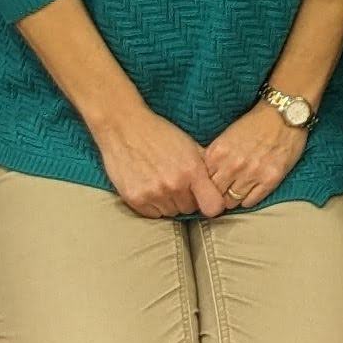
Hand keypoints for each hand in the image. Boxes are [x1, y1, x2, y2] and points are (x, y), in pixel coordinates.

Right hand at [98, 103, 223, 219]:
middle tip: (176, 181)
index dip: (211, 203)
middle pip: (190, 209)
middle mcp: (174, 185)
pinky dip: (153, 205)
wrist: (124, 127)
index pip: (213, 207)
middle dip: (187, 198)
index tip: (206, 198)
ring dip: (169, 202)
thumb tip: (219, 184)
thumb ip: (205, 167)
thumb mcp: (189, 145)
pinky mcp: (135, 199)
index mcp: (192, 170)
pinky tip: (149, 186)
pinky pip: (153, 214)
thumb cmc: (159, 133)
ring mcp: (154, 194)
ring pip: (171, 212)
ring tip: (161, 181)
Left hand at [199, 95, 307, 211]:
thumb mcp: (226, 136)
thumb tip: (204, 178)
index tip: (210, 185)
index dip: (205, 185)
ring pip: (231, 202)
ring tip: (237, 190)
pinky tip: (250, 190)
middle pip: (215, 195)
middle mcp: (232, 166)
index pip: (202, 182)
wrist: (284, 115)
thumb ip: (214, 157)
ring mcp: (251, 174)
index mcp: (217, 153)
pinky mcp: (269, 180)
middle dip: (217, 195)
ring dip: (232, 198)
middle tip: (222, 192)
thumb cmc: (255, 123)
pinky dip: (248, 199)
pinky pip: (250, 202)